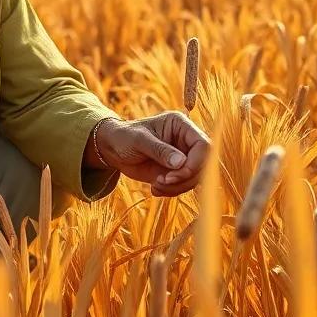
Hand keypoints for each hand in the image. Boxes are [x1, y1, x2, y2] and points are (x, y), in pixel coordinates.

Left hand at [93, 112, 209, 195]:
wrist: (112, 149)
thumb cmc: (124, 137)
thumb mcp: (139, 140)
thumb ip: (160, 150)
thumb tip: (181, 163)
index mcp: (181, 125)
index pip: (204, 145)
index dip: (195, 163)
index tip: (174, 175)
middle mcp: (186, 140)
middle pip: (204, 165)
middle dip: (185, 178)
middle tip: (162, 182)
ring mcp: (183, 156)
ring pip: (196, 178)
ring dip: (177, 187)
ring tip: (156, 185)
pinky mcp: (177, 171)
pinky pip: (184, 186)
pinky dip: (172, 191)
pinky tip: (154, 188)